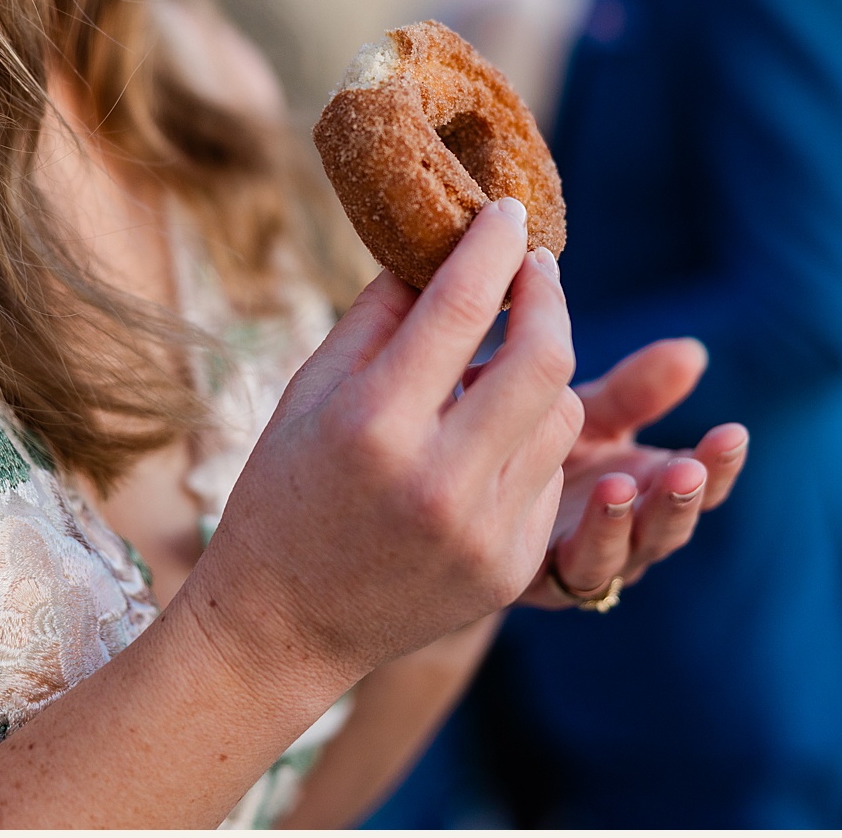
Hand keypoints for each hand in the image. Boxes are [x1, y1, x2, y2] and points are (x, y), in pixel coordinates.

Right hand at [184, 198, 583, 688]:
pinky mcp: (511, 566)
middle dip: (548, 297)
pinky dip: (527, 442)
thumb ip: (381, 316)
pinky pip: (551, 472)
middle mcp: (439, 479)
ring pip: (559, 412)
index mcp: (375, 424)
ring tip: (493, 367)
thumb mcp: (309, 393)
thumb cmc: (284, 495)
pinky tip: (484, 443)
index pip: (461, 306)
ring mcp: (484, 530)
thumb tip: (443, 245)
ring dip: (538, 374)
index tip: (510, 212)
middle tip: (536, 269)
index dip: (495, 247)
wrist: (282, 629)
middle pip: (544, 356)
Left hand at [512, 337, 749, 607]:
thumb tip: (693, 353)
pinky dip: (580, 542)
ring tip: (621, 486)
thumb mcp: (590, 413)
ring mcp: (585, 561)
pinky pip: (567, 569)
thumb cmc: (543, 447)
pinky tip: (576, 509)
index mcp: (650, 489)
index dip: (722, 464)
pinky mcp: (538, 577)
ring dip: (623, 522)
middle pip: (670, 528)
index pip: (702, 483)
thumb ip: (636, 391)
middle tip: (688, 469)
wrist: (470, 490)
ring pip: (619, 554)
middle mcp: (628, 533)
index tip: (734, 434)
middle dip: (681, 500)